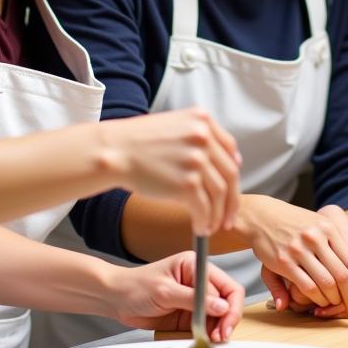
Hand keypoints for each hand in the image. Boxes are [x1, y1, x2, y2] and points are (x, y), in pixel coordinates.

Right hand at [101, 109, 240, 236]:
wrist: (114, 150)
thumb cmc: (138, 142)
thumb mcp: (173, 126)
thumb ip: (197, 137)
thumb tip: (224, 163)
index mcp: (202, 119)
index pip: (230, 148)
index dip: (233, 171)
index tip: (232, 187)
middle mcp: (203, 136)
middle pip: (230, 173)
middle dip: (231, 200)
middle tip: (228, 217)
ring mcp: (197, 159)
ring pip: (220, 193)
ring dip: (217, 214)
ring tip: (210, 226)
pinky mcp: (187, 183)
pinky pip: (204, 208)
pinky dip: (204, 221)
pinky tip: (199, 228)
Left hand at [108, 251, 244, 342]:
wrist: (115, 299)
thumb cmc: (136, 287)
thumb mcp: (165, 292)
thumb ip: (194, 300)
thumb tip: (222, 307)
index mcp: (195, 266)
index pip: (227, 286)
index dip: (231, 307)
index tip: (225, 325)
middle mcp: (198, 281)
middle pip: (226, 302)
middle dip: (226, 321)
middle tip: (219, 338)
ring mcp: (194, 299)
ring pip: (218, 316)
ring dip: (217, 330)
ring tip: (210, 341)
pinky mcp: (188, 314)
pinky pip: (205, 325)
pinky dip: (206, 334)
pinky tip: (202, 340)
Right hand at [243, 197, 347, 315]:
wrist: (261, 216)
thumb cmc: (293, 223)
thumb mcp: (317, 226)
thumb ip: (337, 248)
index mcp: (327, 227)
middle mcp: (314, 237)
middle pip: (342, 275)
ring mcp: (298, 249)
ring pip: (326, 283)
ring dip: (333, 300)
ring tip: (333, 304)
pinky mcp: (284, 261)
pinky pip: (307, 286)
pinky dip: (316, 298)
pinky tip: (318, 300)